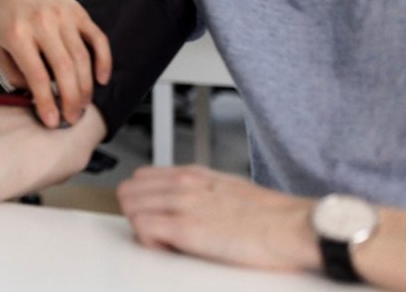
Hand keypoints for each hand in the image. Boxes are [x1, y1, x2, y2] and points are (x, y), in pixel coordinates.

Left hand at [0, 0, 111, 127]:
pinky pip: (99, 39)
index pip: (36, 75)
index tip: (51, 121)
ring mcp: (63, 17)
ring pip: (83, 58)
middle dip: (71, 99)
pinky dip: (104, 61)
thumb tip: (36, 99)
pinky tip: (101, 79)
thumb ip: (14, 74)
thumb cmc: (7, 20)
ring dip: (86, 87)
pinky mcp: (80, 12)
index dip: (46, 102)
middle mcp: (42, 24)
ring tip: (82, 106)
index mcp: (17, 34)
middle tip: (72, 118)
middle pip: (64, 69)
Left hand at [118, 166, 319, 271]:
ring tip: (166, 242)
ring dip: (141, 226)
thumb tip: (188, 205)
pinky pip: (143, 228)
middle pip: (129, 191)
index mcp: (193, 174)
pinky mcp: (186, 229)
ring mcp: (183, 204)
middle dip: (137, 213)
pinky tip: (171, 249)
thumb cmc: (270, 215)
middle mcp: (183, 183)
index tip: (155, 216)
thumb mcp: (228, 189)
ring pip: (130, 206)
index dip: (143, 200)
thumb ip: (202, 192)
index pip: (142, 177)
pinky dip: (149, 242)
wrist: (295, 227)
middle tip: (157, 232)